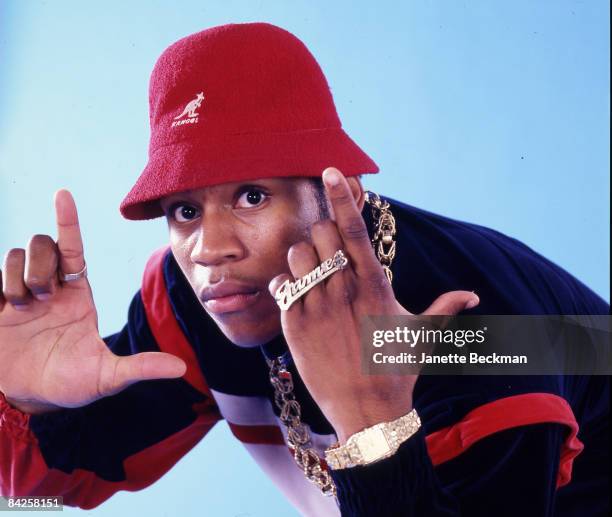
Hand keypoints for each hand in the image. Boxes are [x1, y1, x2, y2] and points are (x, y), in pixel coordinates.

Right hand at [0, 190, 185, 413]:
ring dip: (18, 278)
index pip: (73, 246)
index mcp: (78, 293)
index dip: (68, 220)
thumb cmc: (72, 384)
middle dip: (41, 264)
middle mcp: (51, 286)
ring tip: (24, 308)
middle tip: (42, 298)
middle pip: (42, 244)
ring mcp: (21, 293)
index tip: (63, 194)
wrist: (30, 401)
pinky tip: (7, 310)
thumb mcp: (107, 377)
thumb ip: (140, 367)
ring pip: (14, 255)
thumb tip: (181, 368)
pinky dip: (0, 287)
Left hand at [269, 168, 478, 442]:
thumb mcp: (422, 335)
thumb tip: (473, 295)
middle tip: (329, 252)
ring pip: (297, 255)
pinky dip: (286, 284)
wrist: (366, 411)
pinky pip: (280, 285)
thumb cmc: (395, 369)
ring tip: (314, 276)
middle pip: (320, 234)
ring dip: (303, 258)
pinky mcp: (294, 324)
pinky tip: (299, 297)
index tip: (331, 171)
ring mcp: (316, 306)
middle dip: (323, 234)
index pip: (355, 229)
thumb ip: (444, 307)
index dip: (343, 197)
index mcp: (374, 285)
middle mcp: (343, 290)